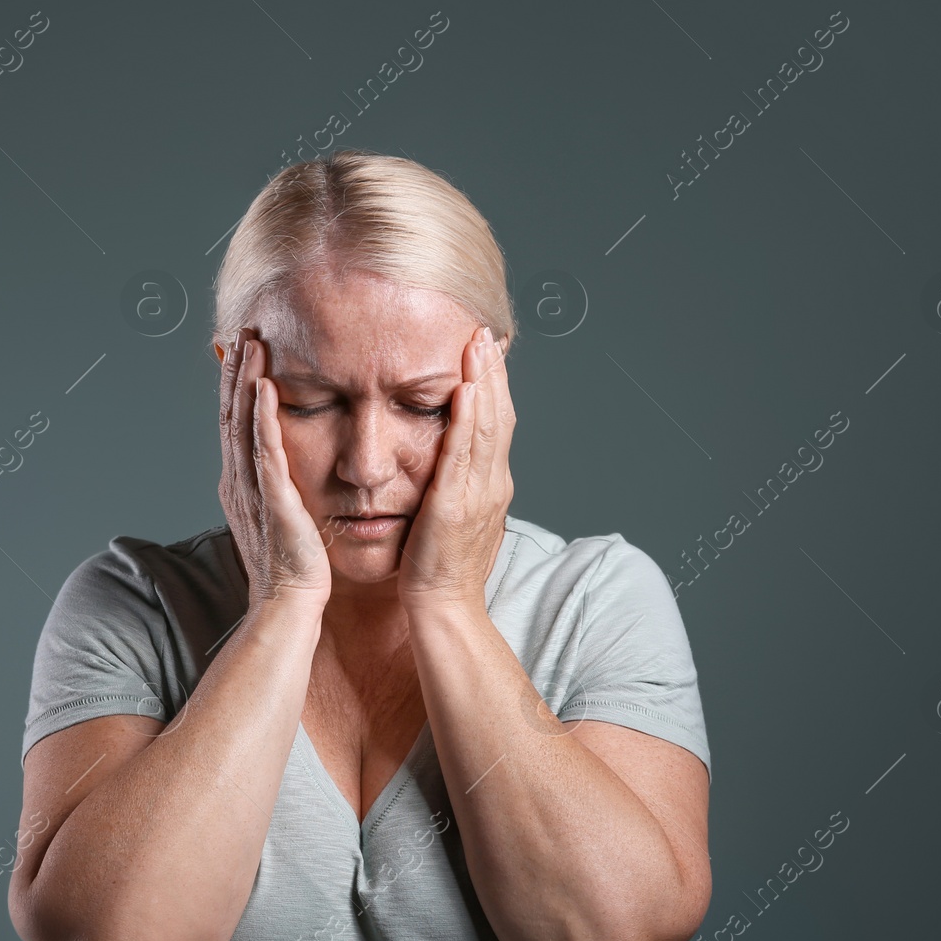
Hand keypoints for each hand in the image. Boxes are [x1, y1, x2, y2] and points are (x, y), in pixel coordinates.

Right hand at [217, 328, 332, 609]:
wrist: (289, 605)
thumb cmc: (292, 568)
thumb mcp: (281, 516)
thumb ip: (278, 487)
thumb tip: (284, 467)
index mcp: (241, 483)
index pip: (235, 421)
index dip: (236, 383)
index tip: (243, 348)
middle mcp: (239, 481)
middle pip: (231, 413)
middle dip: (236, 369)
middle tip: (243, 330)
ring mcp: (252, 489)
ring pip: (243, 423)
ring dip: (246, 380)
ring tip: (252, 343)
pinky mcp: (272, 500)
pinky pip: (265, 450)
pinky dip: (263, 417)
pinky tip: (266, 387)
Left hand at [397, 325, 513, 612]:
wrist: (444, 606)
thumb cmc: (442, 567)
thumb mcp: (455, 517)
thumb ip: (457, 485)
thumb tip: (450, 463)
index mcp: (491, 485)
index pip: (497, 424)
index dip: (494, 385)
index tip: (486, 350)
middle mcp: (492, 484)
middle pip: (499, 416)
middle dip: (493, 373)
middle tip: (486, 333)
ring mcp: (478, 494)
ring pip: (486, 428)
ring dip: (483, 383)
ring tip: (477, 347)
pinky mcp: (455, 506)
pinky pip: (463, 455)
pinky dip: (466, 421)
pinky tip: (464, 392)